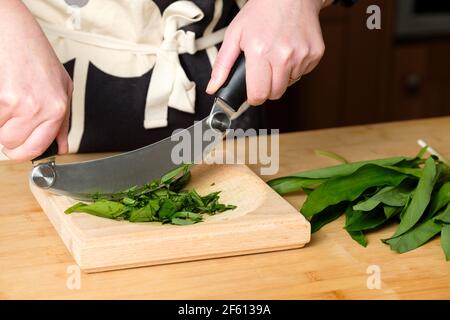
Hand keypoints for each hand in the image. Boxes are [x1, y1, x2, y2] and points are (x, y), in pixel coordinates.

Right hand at [0, 2, 71, 160]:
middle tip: (10, 121)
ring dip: (0, 122)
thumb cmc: (38, 58)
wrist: (15, 32)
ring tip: (9, 101)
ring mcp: (18, 103)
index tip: (18, 148)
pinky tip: (3, 95)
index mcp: (57, 109)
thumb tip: (61, 147)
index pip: (36, 149)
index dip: (23, 152)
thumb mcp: (62, 89)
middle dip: (8, 137)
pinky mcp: (1, 97)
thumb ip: (62, 123)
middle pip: (13, 145)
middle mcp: (40, 108)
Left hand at [206, 0, 325, 105]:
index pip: (258, 94)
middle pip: (275, 94)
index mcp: (260, 52)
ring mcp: (302, 55)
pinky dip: (295, 68)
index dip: (253, 97)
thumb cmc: (261, 12)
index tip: (252, 92)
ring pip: (289, 84)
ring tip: (276, 56)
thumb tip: (213, 88)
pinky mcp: (315, 54)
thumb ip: (222, 65)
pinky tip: (289, 51)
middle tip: (263, 72)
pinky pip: (302, 73)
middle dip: (267, 88)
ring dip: (281, 77)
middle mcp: (283, 56)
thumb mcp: (235, 34)